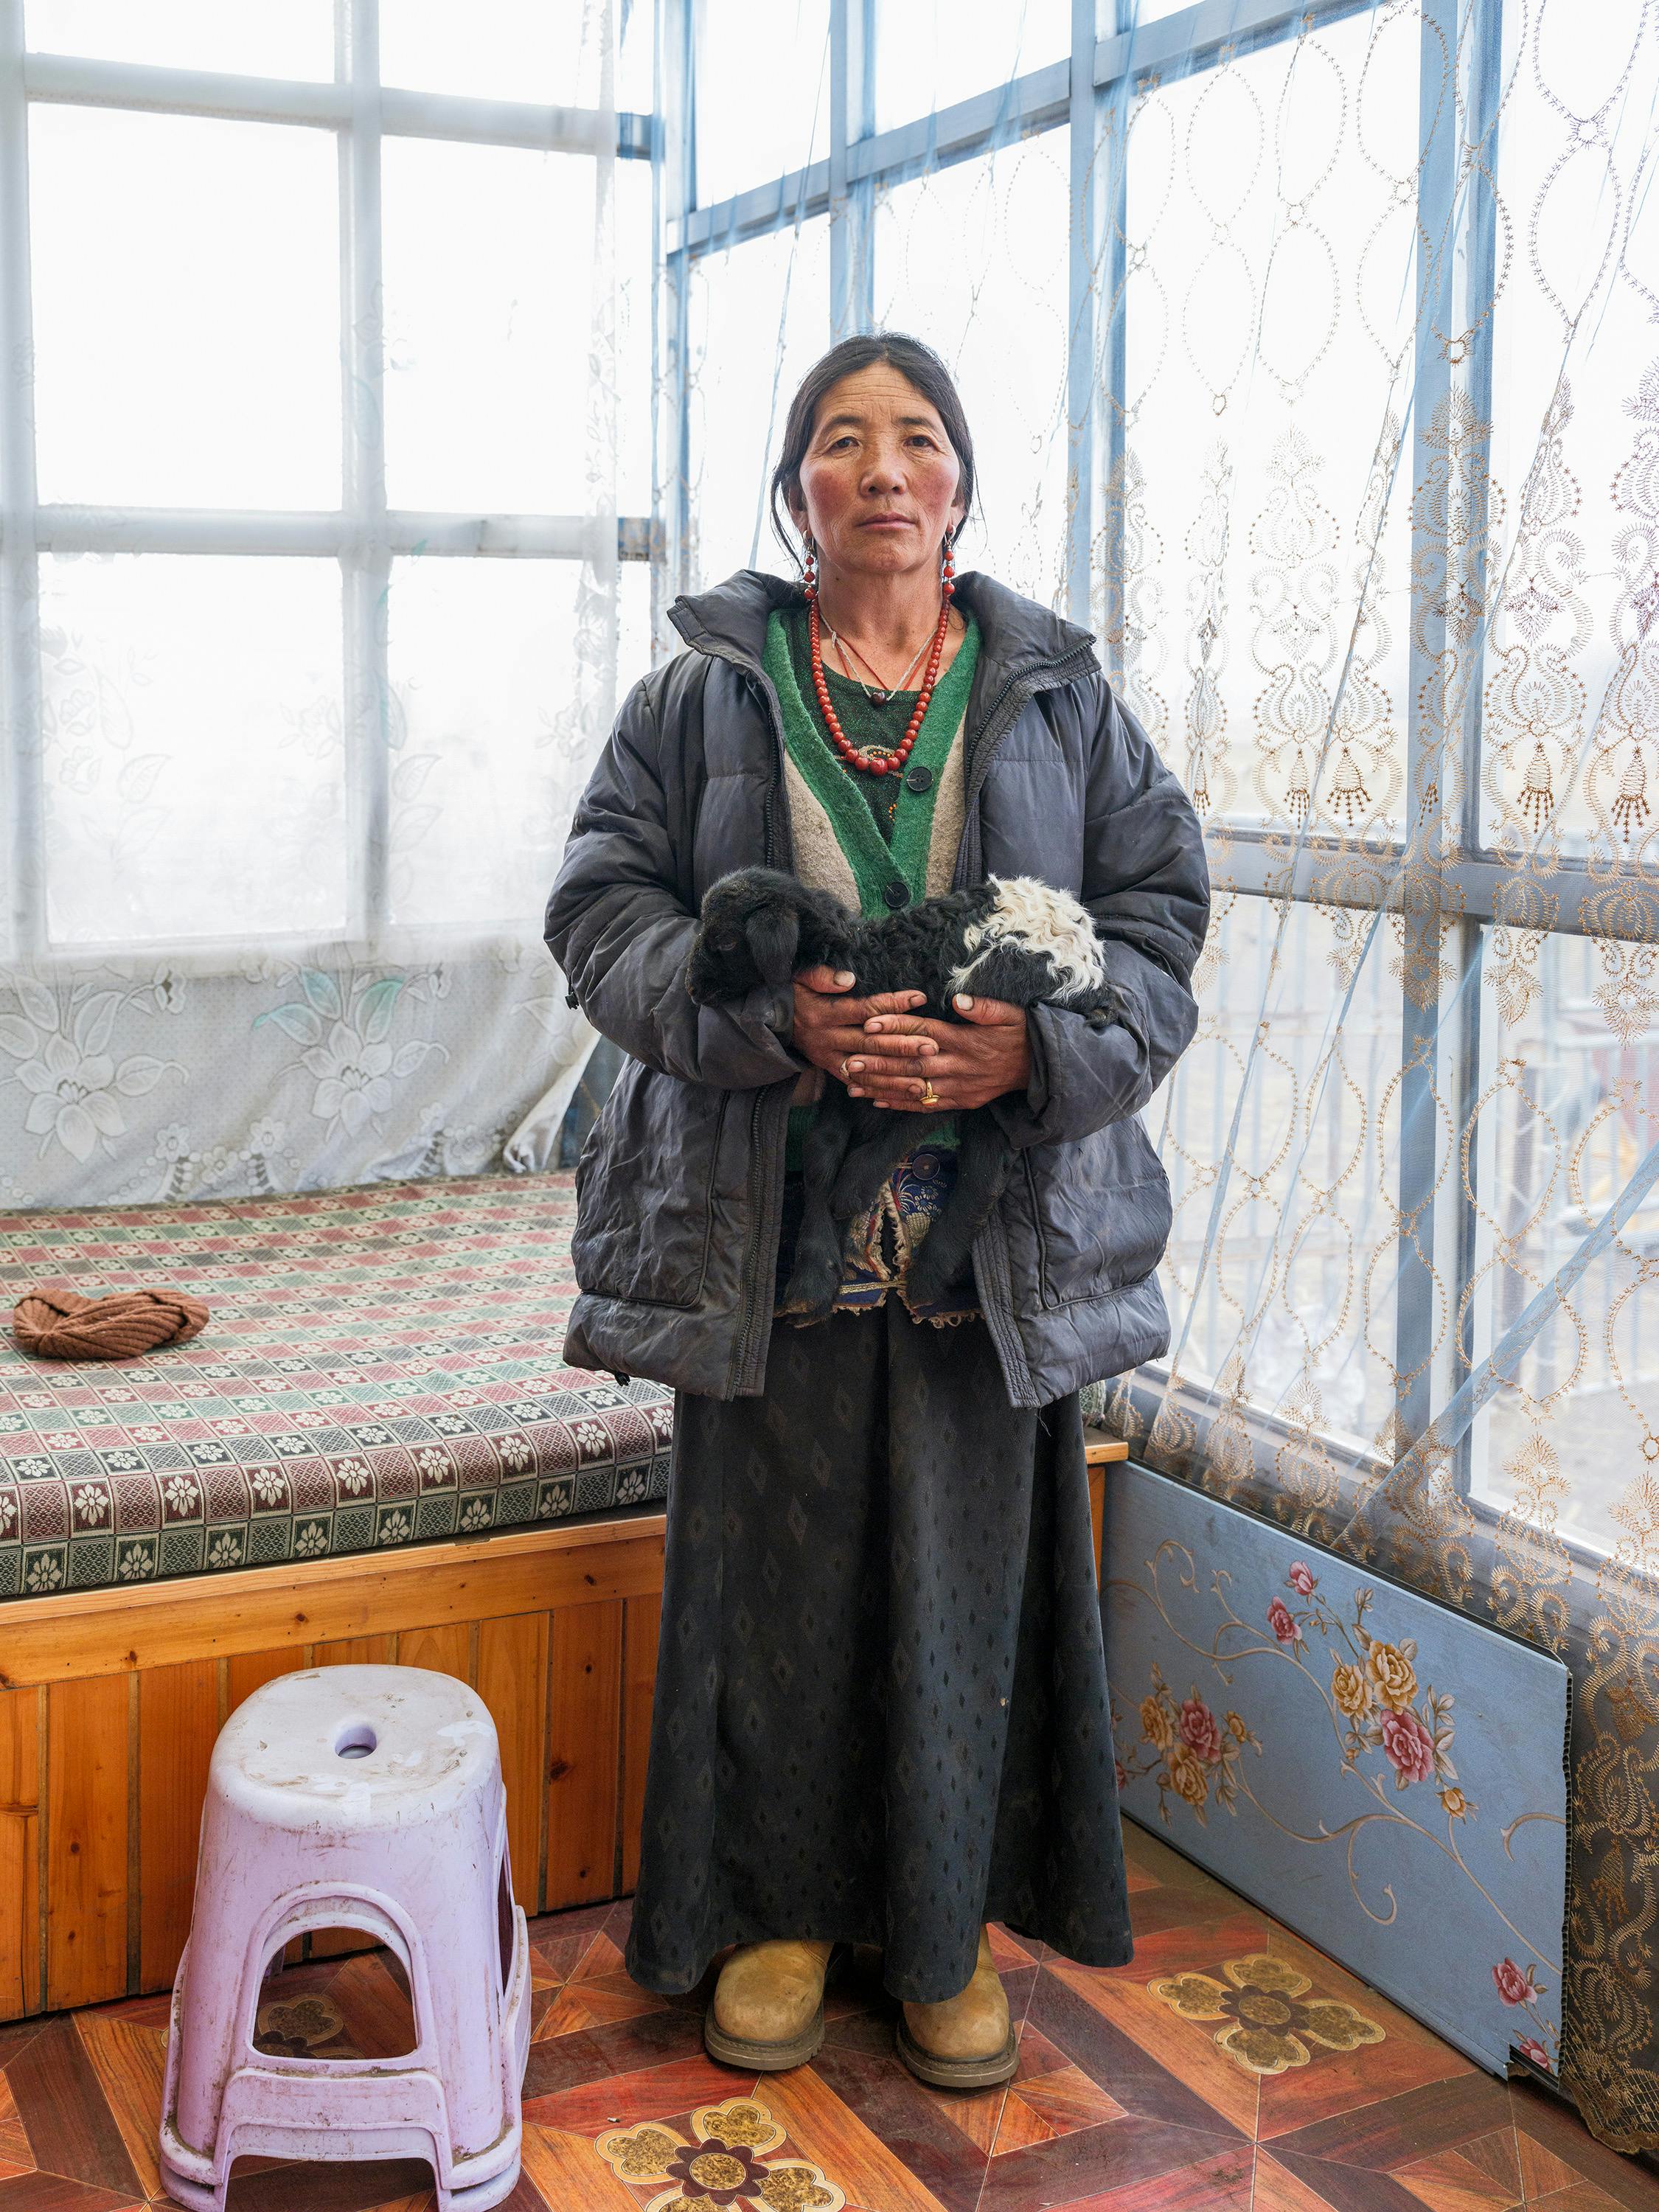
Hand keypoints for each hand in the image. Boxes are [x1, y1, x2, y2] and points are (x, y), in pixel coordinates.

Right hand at [790, 967, 928, 1087]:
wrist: (769, 1022)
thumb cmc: (792, 994)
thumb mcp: (800, 978)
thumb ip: (822, 976)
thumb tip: (849, 979)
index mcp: (824, 1013)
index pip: (865, 1009)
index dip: (893, 1003)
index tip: (919, 998)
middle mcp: (828, 1038)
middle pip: (871, 1043)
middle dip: (903, 1045)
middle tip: (931, 1046)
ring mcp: (829, 1057)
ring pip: (867, 1068)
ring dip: (895, 1075)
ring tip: (923, 1080)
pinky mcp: (829, 1069)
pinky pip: (857, 1083)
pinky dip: (878, 1090)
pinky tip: (899, 1095)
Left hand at [845, 994, 1031, 1110]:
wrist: (1040, 1067)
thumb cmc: (1020, 1034)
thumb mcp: (1009, 1013)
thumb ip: (983, 1007)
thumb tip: (958, 1000)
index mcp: (966, 1041)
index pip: (924, 1032)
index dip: (896, 1027)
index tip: (869, 1023)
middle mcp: (959, 1066)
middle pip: (912, 1063)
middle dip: (879, 1061)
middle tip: (849, 1060)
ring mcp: (959, 1087)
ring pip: (914, 1087)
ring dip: (882, 1086)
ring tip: (852, 1084)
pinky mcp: (961, 1101)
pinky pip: (927, 1105)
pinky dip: (901, 1104)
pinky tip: (877, 1101)